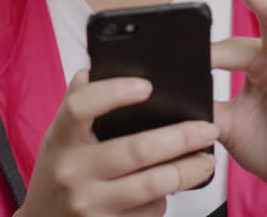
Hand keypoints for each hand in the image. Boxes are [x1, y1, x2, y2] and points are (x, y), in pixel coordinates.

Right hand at [17, 69, 217, 216]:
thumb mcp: (59, 133)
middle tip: (207, 128)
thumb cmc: (59, 169)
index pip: (81, 106)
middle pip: (135, 150)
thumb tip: (105, 64)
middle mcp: (72, 171)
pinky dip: (166, 198)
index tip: (147, 86)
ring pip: (152, 185)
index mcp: (60, 138)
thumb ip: (79, 100)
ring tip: (205, 160)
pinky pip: (149, 211)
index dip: (114, 92)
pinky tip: (173, 188)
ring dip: (187, 171)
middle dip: (180, 138)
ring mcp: (89, 203)